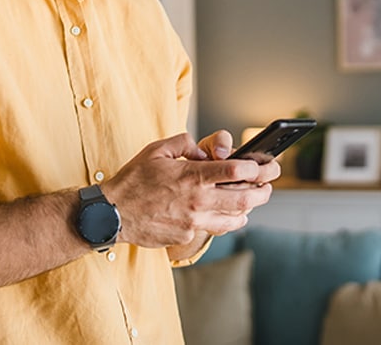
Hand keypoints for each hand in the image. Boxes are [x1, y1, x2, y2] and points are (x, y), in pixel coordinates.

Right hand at [100, 133, 275, 248]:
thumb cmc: (133, 180)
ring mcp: (193, 222)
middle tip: (268, 185)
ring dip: (248, 209)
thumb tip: (203, 151)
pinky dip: (224, 220)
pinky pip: (213, 228)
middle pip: (245, 198)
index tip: (263, 165)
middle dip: (263, 191)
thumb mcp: (156, 149)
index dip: (255, 168)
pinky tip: (225, 214)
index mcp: (191, 176)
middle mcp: (197, 201)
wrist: (112, 213)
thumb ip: (184, 143)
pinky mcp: (186, 236)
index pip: (235, 170)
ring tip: (252, 201)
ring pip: (235, 219)